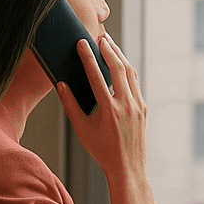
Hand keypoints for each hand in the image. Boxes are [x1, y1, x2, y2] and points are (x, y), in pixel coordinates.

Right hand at [56, 34, 157, 203]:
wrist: (127, 167)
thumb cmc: (101, 150)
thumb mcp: (81, 129)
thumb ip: (70, 105)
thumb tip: (61, 84)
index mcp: (108, 110)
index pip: (96, 76)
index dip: (88, 57)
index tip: (82, 43)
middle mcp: (125, 105)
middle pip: (118, 68)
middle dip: (108, 49)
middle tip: (100, 36)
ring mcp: (137, 105)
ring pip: (130, 72)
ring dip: (120, 56)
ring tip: (110, 45)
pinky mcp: (143, 107)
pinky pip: (135, 83)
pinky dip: (127, 70)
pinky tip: (120, 63)